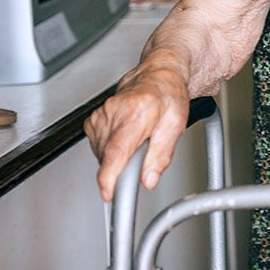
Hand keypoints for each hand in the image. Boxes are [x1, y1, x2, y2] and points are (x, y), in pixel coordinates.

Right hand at [83, 67, 189, 201]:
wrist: (158, 76)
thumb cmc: (168, 96)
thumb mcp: (175, 126)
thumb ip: (161, 156)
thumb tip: (148, 180)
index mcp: (137, 112)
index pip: (116, 150)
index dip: (110, 176)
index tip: (109, 193)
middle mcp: (114, 112)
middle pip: (108, 156)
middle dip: (123, 167)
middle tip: (142, 154)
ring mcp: (101, 114)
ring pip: (101, 154)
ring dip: (117, 158)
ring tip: (136, 141)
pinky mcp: (93, 120)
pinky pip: (97, 146)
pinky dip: (109, 150)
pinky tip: (125, 138)